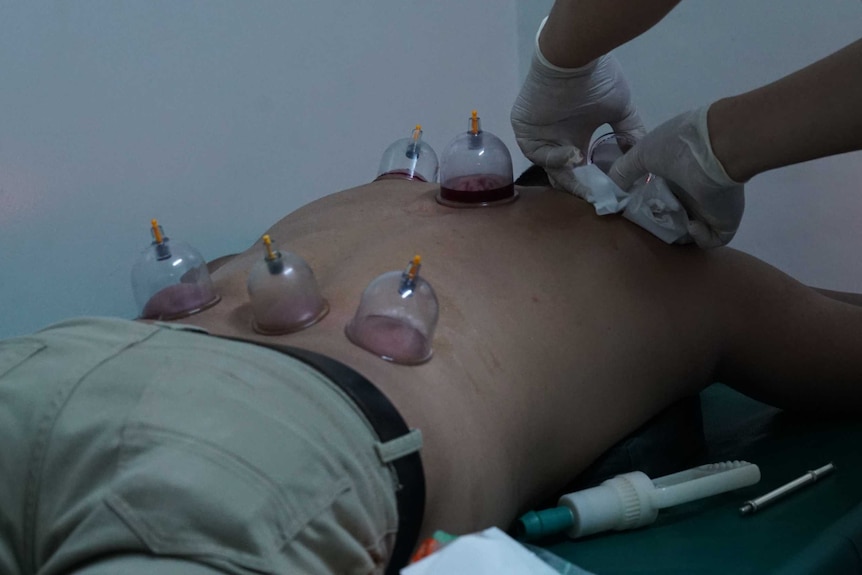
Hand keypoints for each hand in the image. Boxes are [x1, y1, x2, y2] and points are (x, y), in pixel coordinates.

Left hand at [511, 44, 644, 197]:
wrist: (575, 57)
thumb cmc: (597, 79)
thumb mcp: (621, 111)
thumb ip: (630, 135)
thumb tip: (642, 159)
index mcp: (576, 136)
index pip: (581, 169)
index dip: (594, 183)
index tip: (610, 193)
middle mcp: (557, 139)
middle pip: (564, 174)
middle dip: (581, 187)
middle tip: (597, 198)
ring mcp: (540, 137)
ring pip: (552, 168)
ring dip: (570, 177)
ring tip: (588, 182)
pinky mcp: (525, 131)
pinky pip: (539, 153)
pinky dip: (556, 158)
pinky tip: (575, 155)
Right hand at [608, 106, 744, 247]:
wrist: (715, 148)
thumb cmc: (678, 147)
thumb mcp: (640, 155)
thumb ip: (622, 172)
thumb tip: (608, 194)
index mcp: (676, 176)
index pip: (660, 199)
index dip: (645, 207)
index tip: (632, 212)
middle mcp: (693, 192)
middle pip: (673, 217)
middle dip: (659, 225)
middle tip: (646, 227)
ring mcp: (710, 208)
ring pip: (690, 232)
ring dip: (677, 234)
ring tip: (665, 229)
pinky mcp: (725, 221)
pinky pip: (712, 240)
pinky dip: (699, 237)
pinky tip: (691, 223)